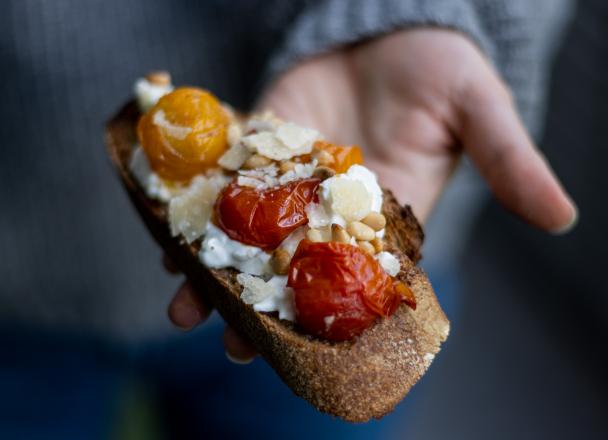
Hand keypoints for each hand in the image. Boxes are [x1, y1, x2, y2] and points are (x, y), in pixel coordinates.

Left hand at [168, 28, 576, 361]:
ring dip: (215, 267)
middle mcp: (332, 209)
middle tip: (227, 344)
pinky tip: (167, 230)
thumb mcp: (477, 112)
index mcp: (387, 217)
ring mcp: (290, 181)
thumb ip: (508, 162)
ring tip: (179, 301)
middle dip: (261, 305)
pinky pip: (225, 183)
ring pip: (249, 234)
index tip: (302, 353)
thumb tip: (564, 214)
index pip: (359, 280)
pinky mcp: (260, 148)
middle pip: (293, 269)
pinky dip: (197, 207)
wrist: (390, 24)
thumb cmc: (441, 70)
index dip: (333, 319)